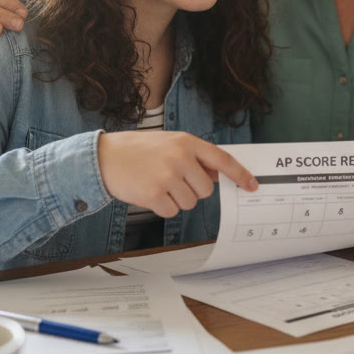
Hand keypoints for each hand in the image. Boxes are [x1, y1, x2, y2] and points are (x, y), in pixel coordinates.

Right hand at [97, 131, 257, 216]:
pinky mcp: (153, 194)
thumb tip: (219, 174)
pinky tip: (149, 193)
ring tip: (157, 184)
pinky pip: (172, 211)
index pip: (222, 159)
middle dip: (192, 190)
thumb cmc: (137, 151)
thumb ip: (194, 156)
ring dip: (176, 200)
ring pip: (189, 203)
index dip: (239, 174)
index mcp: (186, 142)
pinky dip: (162, 207)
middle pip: (205, 190)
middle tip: (172, 180)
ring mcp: (167, 176)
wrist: (102, 157)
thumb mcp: (169, 143)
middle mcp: (180, 157)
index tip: (251, 186)